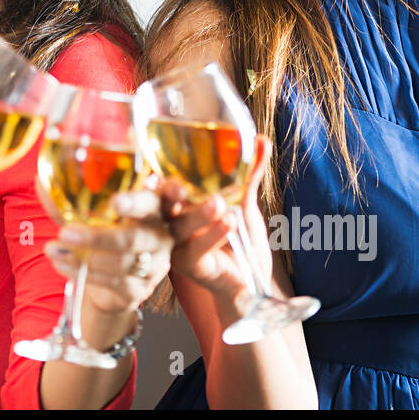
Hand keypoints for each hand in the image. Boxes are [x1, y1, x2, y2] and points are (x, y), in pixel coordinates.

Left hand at [43, 186, 172, 315]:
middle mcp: (159, 235)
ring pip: (121, 263)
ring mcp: (154, 264)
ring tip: (53, 249)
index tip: (115, 202)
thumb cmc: (104, 233)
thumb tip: (40, 181)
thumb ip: (70, 200)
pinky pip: (113, 283)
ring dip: (82, 257)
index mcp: (151, 206)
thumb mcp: (90, 214)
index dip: (135, 202)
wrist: (113, 279)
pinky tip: (61, 264)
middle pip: (133, 238)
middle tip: (64, 232)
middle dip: (97, 237)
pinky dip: (83, 273)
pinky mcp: (141, 288)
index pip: (148, 201)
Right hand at [161, 135, 272, 302]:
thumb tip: (261, 140)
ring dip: (198, 215)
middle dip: (164, 195)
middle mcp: (170, 223)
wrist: (252, 279)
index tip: (161, 170)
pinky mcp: (188, 265)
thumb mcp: (243, 201)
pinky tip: (229, 222)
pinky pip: (195, 249)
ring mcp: (176, 245)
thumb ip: (248, 173)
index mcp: (177, 203)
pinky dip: (212, 236)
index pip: (160, 186)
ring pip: (178, 227)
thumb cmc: (240, 238)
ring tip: (220, 204)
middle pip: (157, 206)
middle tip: (175, 185)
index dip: (158, 178)